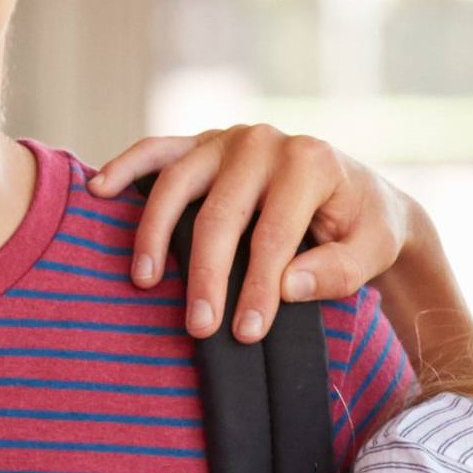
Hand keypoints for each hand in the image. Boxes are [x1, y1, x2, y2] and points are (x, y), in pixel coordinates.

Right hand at [88, 124, 416, 339]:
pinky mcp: (203, 143)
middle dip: (206, 276)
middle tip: (198, 327)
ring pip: (177, 183)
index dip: (256, 288)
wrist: (359, 195)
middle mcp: (264, 142)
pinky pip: (157, 149)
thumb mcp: (374, 250)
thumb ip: (338, 271)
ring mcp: (228, 138)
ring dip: (154, 232)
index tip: (245, 333)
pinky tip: (99, 190)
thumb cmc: (364, 227)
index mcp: (309, 162)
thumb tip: (286, 287)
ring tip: (144, 280)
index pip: (273, 236)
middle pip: (220, 215)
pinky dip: (126, 167)